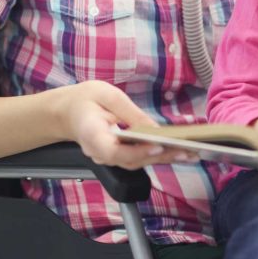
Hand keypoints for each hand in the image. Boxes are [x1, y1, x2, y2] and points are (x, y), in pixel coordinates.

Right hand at [59, 81, 195, 169]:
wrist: (67, 111)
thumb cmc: (86, 99)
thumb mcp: (107, 95)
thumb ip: (130, 113)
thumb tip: (155, 129)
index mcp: (92, 136)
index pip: (116, 151)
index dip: (138, 151)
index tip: (159, 145)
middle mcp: (100, 153)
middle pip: (132, 161)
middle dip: (161, 156)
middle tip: (187, 151)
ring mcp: (107, 158)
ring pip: (137, 163)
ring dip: (163, 159)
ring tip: (190, 153)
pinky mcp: (116, 157)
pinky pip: (137, 159)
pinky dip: (157, 156)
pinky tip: (176, 151)